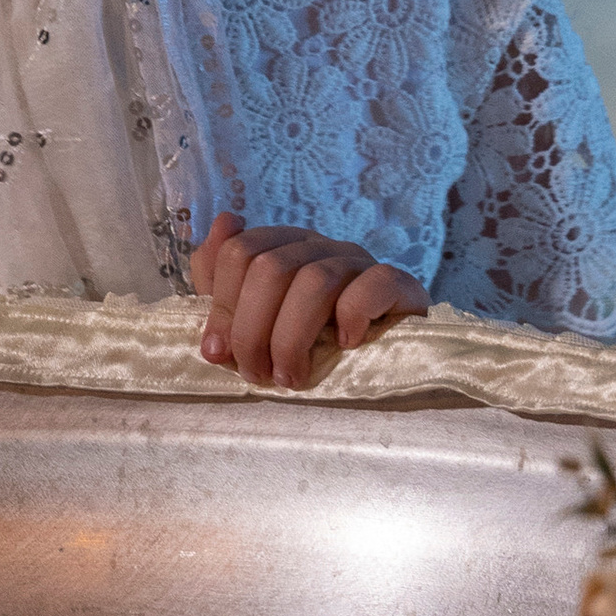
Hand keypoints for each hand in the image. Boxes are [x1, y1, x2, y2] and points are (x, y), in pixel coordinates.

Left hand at [191, 214, 426, 390]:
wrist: (386, 366)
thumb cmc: (310, 346)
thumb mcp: (257, 322)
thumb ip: (224, 285)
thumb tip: (214, 238)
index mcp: (282, 247)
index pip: (239, 252)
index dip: (222, 305)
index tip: (219, 353)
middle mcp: (319, 246)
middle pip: (271, 267)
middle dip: (252, 330)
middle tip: (256, 374)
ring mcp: (360, 262)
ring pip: (315, 280)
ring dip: (292, 338)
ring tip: (290, 377)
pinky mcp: (401, 284)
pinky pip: (373, 284)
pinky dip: (353, 316)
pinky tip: (345, 345)